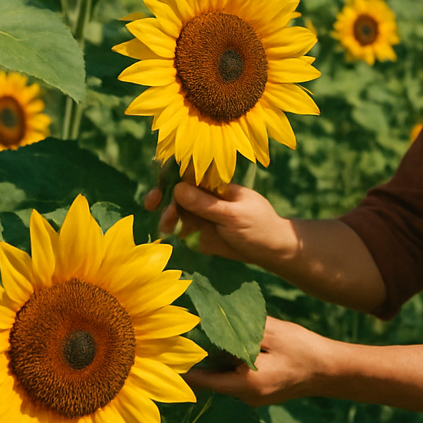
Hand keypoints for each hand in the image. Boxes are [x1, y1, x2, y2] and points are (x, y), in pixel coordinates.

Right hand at [144, 181, 296, 269]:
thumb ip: (206, 204)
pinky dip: (170, 229)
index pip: (189, 171)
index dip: (171, 172)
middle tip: (151, 202)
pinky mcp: (197, 233)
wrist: (271, 251)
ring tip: (166, 225)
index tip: (160, 179)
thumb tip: (177, 188)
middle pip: (176, 189)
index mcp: (215, 183)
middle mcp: (204, 196)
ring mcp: (200, 214)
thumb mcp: (234, 215)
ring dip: (166, 214)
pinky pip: (179, 228)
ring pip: (175, 209)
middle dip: (161, 193)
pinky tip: (167, 234)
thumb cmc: (259, 225)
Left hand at [187, 316, 330, 406]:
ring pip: (227, 377)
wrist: (331, 371)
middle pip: (215, 378)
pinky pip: (240, 378)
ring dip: (220, 359)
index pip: (204, 380)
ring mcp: (255, 397)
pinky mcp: (263, 392)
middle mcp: (247, 396)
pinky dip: (235, 363)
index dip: (186, 368)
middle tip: (186, 335)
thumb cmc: (302, 349)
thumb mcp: (272, 332)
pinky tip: (237, 344)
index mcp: (246, 384)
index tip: (168, 353)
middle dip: (203, 358)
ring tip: (210, 335)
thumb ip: (242, 330)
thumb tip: (216, 320)